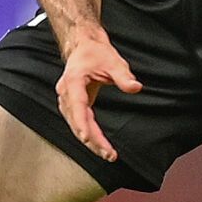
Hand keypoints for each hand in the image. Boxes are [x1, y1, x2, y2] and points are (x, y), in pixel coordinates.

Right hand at [54, 30, 141, 160]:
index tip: (88, 138)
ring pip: (75, 125)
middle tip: (108, 154)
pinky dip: (87, 133)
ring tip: (106, 153)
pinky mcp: (72, 104)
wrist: (84, 47)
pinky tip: (97, 143)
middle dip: (92, 140)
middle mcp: (66, 92)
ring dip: (89, 140)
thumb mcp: (113, 61)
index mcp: (73, 81)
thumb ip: (124, 76)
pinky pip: (77, 122)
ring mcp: (66, 99)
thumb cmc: (96, 53)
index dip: (81, 123)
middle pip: (76, 121)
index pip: (77, 106)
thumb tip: (135, 88)